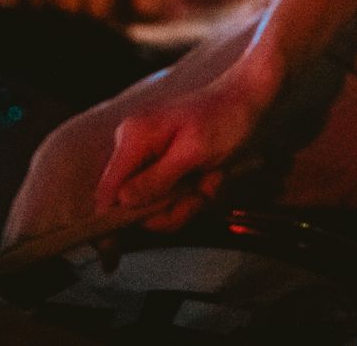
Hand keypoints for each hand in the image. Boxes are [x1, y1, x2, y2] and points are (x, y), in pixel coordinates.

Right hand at [92, 58, 276, 233]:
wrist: (249, 97)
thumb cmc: (226, 118)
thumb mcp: (195, 152)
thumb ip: (158, 179)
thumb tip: (122, 203)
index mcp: (134, 138)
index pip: (107, 192)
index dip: (107, 227)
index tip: (111, 260)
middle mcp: (133, 146)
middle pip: (135, 205)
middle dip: (174, 208)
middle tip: (204, 194)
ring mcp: (148, 154)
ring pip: (158, 203)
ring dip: (190, 200)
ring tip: (214, 179)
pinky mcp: (164, 161)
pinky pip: (171, 193)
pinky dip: (195, 191)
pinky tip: (213, 175)